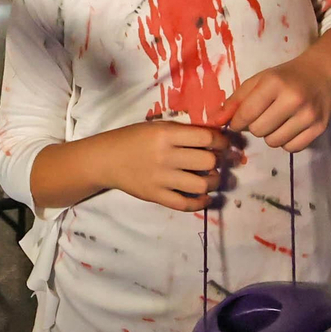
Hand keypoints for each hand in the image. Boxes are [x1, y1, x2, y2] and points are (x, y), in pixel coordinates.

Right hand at [99, 122, 237, 211]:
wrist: (106, 159)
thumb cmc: (133, 139)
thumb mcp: (156, 127)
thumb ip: (182, 133)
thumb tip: (215, 141)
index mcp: (165, 134)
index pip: (206, 138)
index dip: (222, 142)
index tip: (224, 145)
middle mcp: (165, 156)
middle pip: (207, 162)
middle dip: (217, 162)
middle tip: (214, 162)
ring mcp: (160, 179)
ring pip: (201, 185)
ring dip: (213, 183)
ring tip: (211, 179)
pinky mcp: (155, 196)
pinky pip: (185, 204)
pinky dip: (200, 202)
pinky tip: (204, 197)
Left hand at [223, 53, 330, 151]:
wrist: (322, 74)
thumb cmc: (285, 77)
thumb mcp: (258, 80)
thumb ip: (236, 100)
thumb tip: (215, 121)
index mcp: (274, 83)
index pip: (246, 114)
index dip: (237, 121)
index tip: (238, 120)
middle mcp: (293, 99)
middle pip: (258, 130)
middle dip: (254, 127)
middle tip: (262, 116)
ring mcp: (308, 115)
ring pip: (274, 142)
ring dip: (270, 135)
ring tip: (276, 121)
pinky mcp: (319, 128)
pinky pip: (292, 148)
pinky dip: (286, 142)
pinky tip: (289, 128)